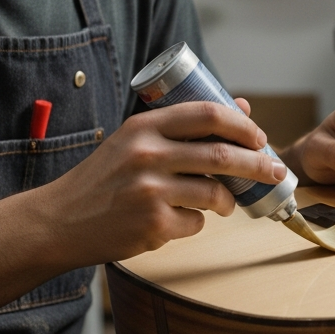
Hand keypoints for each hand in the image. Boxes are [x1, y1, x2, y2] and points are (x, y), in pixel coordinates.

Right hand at [31, 99, 286, 265]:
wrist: (58, 221)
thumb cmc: (103, 179)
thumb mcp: (134, 140)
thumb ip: (183, 126)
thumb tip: (243, 108)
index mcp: (144, 126)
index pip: (207, 114)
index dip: (242, 125)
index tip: (260, 137)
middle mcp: (147, 155)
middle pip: (222, 156)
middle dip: (259, 165)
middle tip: (276, 171)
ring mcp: (150, 191)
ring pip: (215, 194)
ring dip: (229, 201)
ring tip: (226, 203)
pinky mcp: (153, 225)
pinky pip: (196, 223)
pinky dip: (196, 222)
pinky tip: (176, 220)